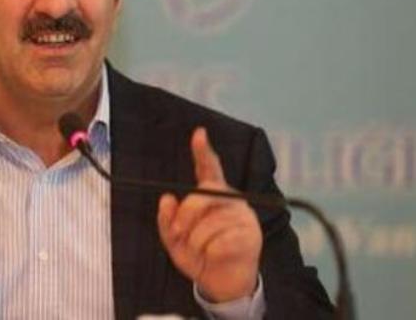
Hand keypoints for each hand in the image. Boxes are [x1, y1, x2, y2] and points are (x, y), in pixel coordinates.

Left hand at [156, 127, 261, 301]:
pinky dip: (211, 253)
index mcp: (211, 195)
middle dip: (186, 214)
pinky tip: (215, 256)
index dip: (203, 151)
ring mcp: (243, 216)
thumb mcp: (174, 240)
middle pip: (204, 193)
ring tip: (199, 250)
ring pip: (211, 223)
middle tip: (177, 232)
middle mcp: (229, 199)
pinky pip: (222, 241)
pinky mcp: (251, 235)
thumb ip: (167, 220)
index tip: (198, 134)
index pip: (208, 168)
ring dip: (196, 241)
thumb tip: (166, 199)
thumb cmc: (199, 255)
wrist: (222, 283)